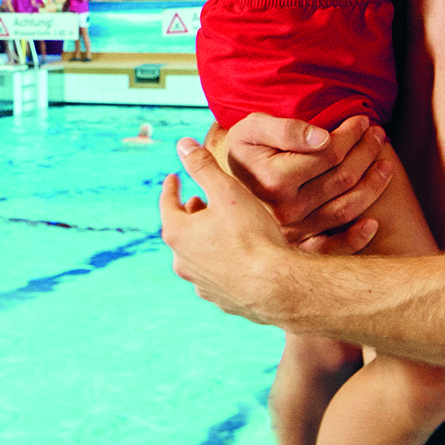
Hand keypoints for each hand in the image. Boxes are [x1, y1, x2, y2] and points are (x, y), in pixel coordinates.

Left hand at [160, 137, 305, 321]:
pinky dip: (219, 261)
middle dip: (190, 213)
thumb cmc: (252, 236)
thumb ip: (203, 166)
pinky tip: (235, 257)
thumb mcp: (227, 192)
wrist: (277, 287)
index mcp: (177, 233)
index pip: (167, 203)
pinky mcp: (220, 300)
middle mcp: (182, 261)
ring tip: (219, 228)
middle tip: (200, 201)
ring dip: (204, 239)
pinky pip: (214, 275)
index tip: (175, 177)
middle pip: (180, 230)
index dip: (172, 187)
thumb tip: (183, 144)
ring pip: (196, 254)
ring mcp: (200, 284)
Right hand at [222, 113, 394, 248]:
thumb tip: (323, 138)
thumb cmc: (241, 149)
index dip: (350, 135)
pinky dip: (357, 237)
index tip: (361, 120)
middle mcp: (285, 211)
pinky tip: (373, 222)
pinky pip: (334, 248)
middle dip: (366, 152)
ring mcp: (294, 231)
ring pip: (346, 208)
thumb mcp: (253, 128)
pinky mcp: (299, 246)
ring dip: (373, 185)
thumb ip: (287, 129)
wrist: (222, 184)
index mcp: (275, 180)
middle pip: (342, 179)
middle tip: (377, 135)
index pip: (328, 154)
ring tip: (385, 164)